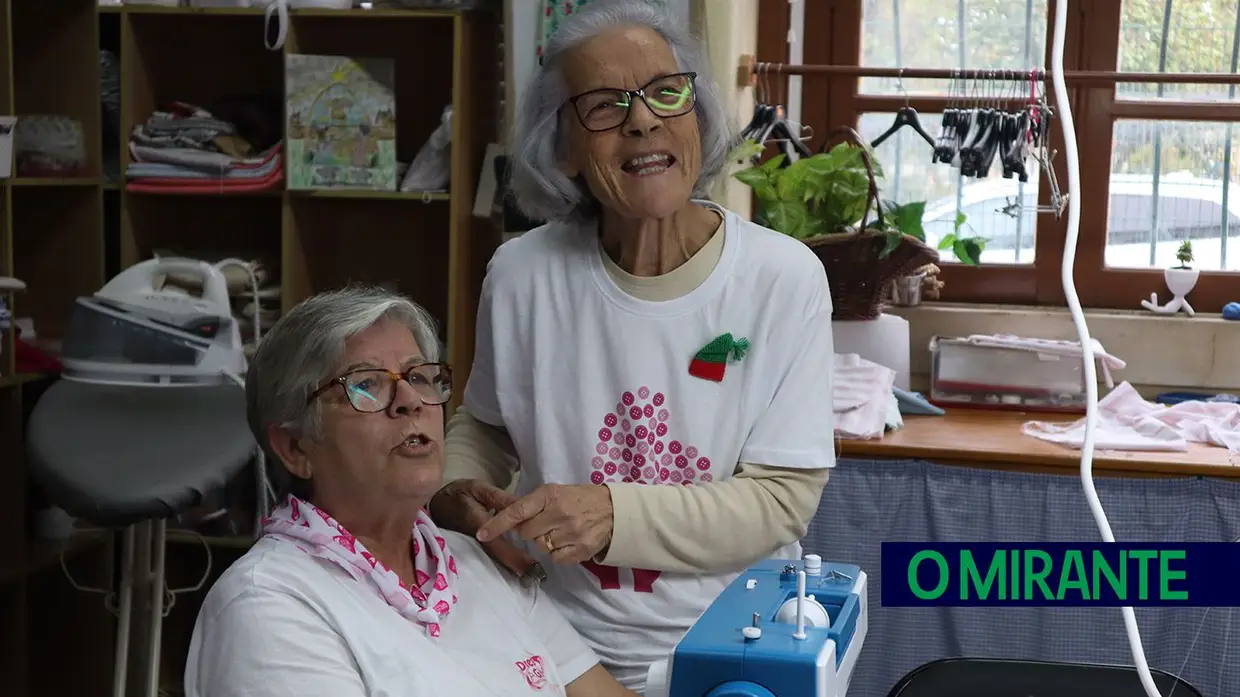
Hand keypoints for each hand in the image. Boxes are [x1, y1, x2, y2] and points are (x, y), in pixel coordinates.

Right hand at [429, 479, 538, 579]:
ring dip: (511, 564)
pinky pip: (490, 553)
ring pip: (494, 557)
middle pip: (497, 554)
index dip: (512, 554)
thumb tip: (519, 505)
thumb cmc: (458, 494)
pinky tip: (518, 563)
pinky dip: (504, 558)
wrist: (435, 504)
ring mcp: (472, 545)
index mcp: (476, 522)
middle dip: (515, 564)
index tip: (529, 564)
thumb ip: (498, 498)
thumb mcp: (477, 488)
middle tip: (536, 574)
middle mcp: (474, 538)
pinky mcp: (473, 547)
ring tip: (530, 571)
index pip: (496, 542)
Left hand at [476, 484, 613, 564]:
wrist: (613, 510)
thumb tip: (502, 515)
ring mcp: (571, 533)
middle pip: (526, 533)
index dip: (497, 524)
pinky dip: (558, 553)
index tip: (481, 534)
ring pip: (541, 547)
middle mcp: (559, 513)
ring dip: (545, 541)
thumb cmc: (578, 499)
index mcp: (549, 496)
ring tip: (560, 531)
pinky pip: (555, 558)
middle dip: (530, 531)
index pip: (517, 511)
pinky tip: (568, 541)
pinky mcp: (581, 550)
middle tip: (544, 524)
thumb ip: (530, 504)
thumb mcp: (555, 492)